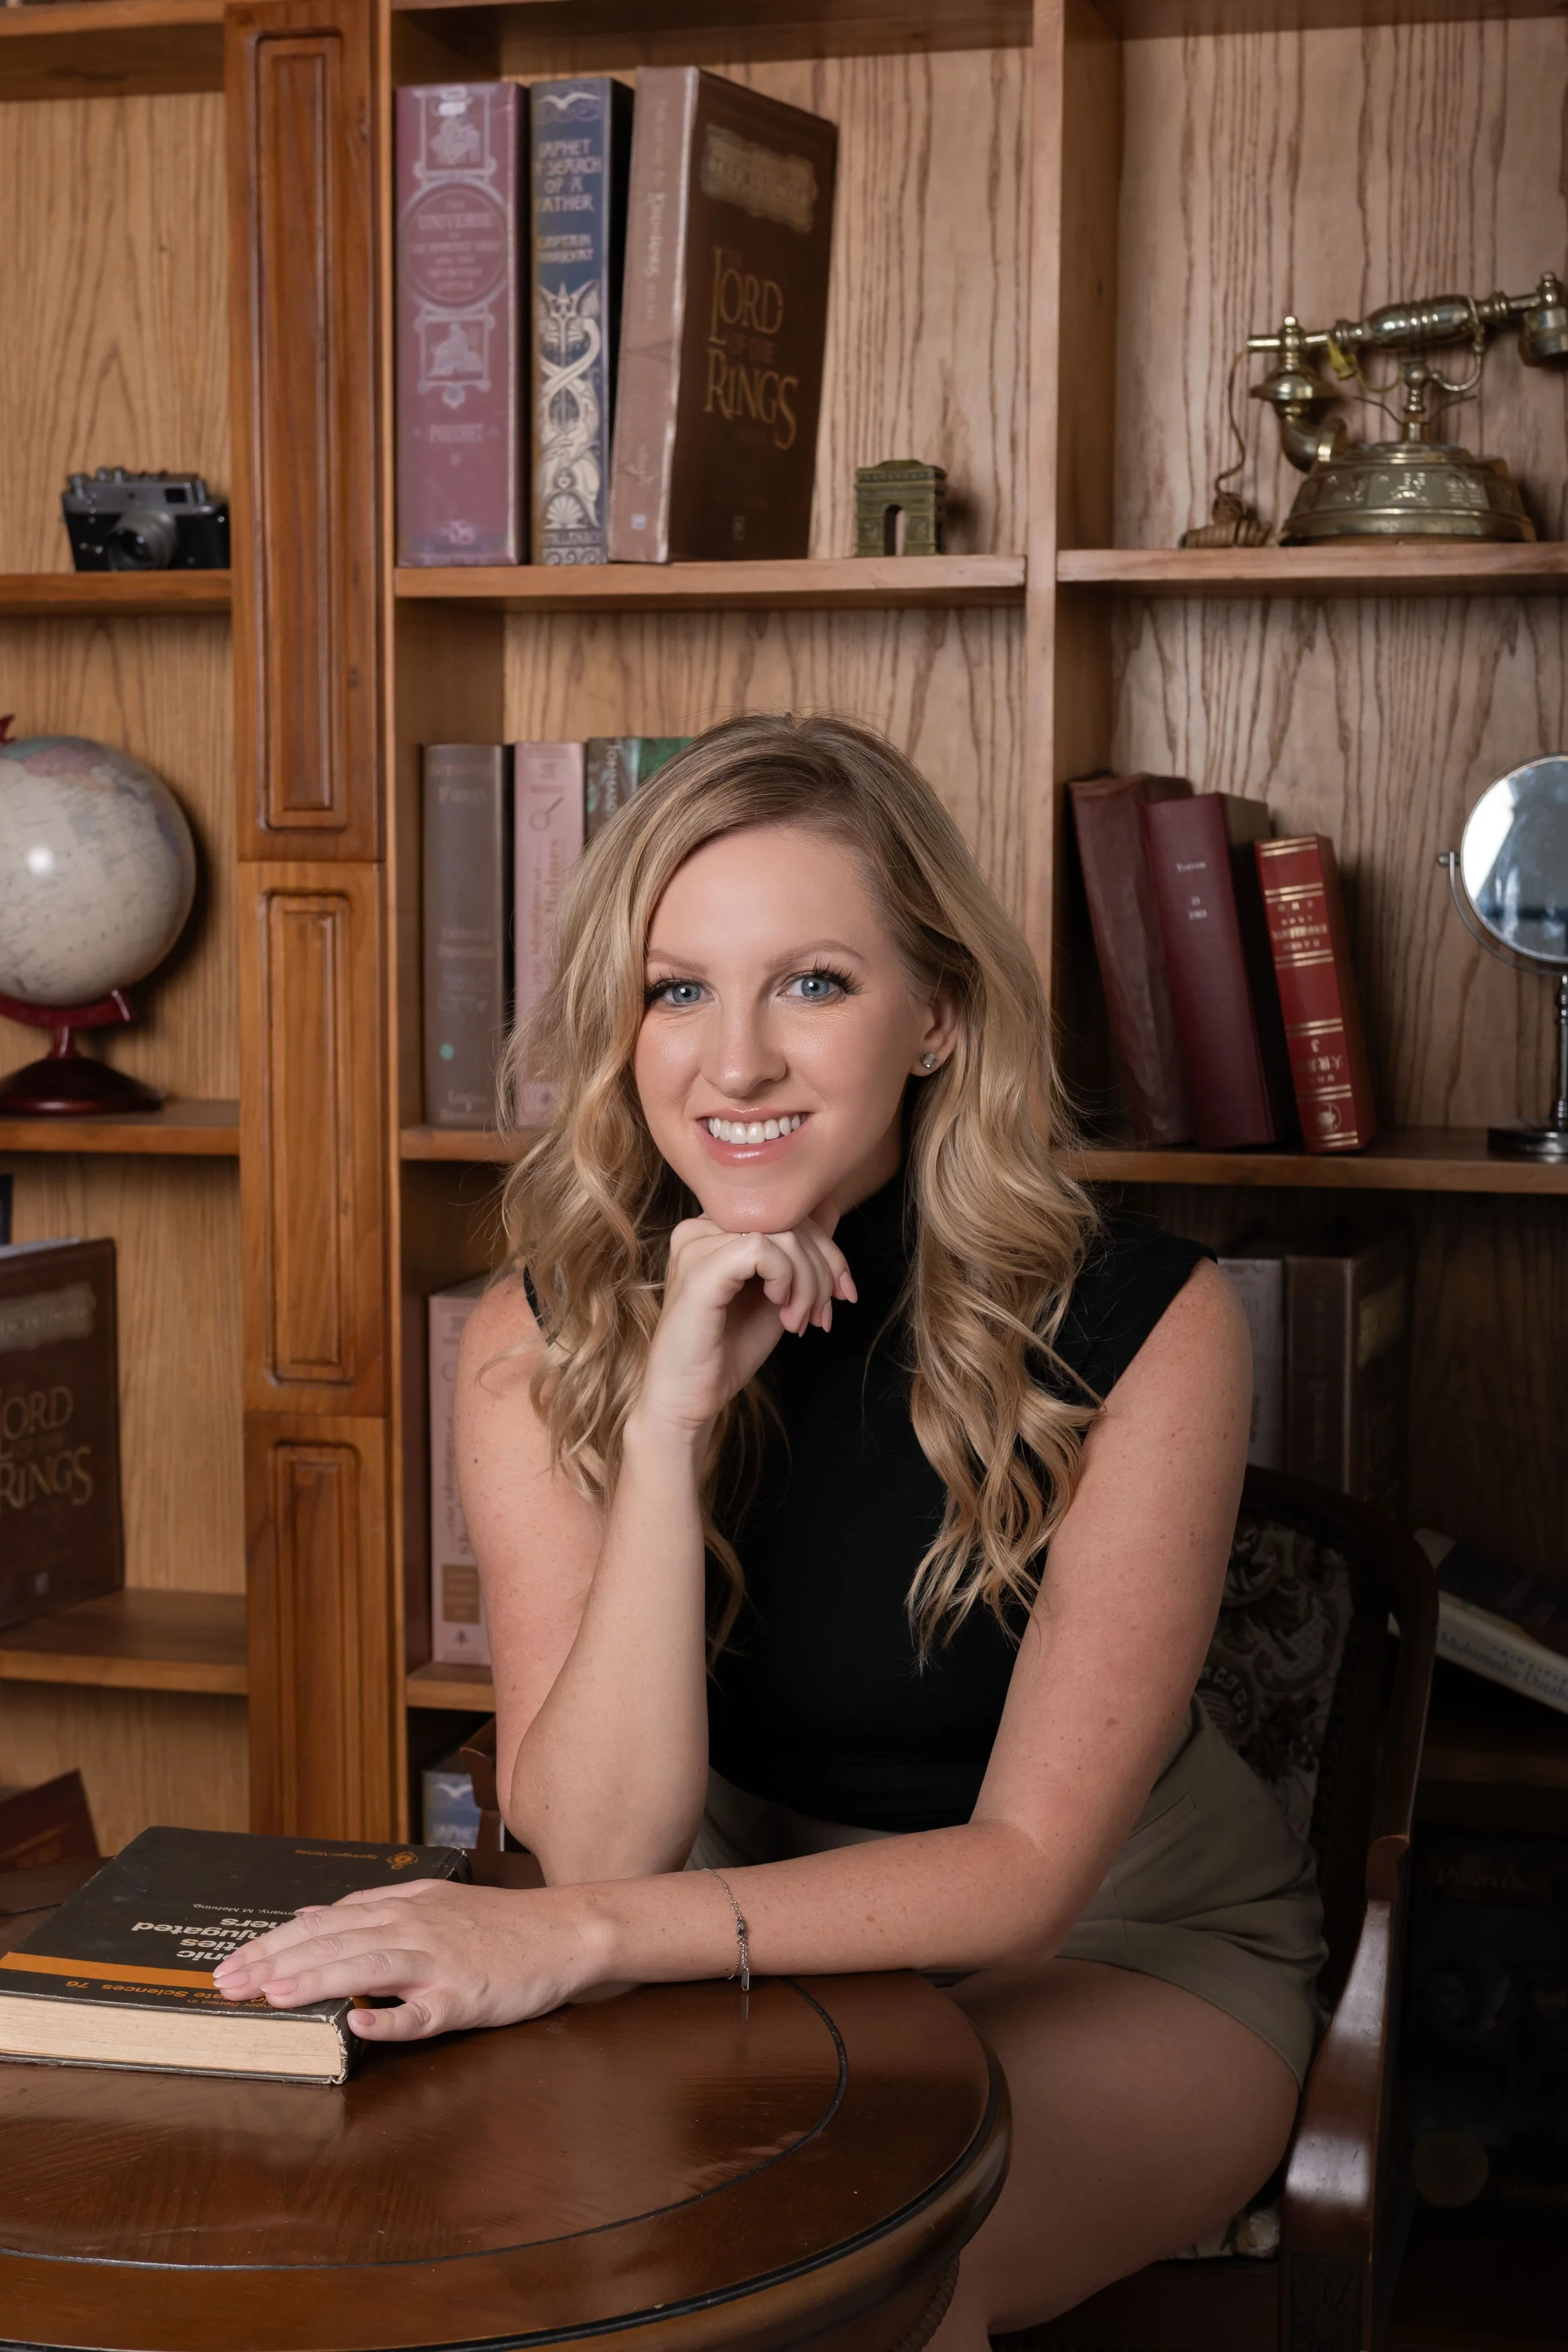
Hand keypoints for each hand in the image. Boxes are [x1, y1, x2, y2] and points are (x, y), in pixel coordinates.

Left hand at [210, 1880, 607, 2041]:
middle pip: (333, 1941)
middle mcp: (412, 1928)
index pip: (321, 1923)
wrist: (562, 1930)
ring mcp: (438, 1963)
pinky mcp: (464, 1997)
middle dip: (275, 1963)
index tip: (229, 1965)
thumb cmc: (494, 1924)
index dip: (272, 1944)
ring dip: (318, 1979)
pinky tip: (360, 2026)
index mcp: (399, 1907)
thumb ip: (367, 1907)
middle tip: (227, 1985)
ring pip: (368, 1966)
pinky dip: (392, 2019)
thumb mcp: (426, 1901)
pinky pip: (423, 2012)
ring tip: (273, 1995)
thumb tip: (307, 1916)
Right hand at [633, 1212, 855, 1440]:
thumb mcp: (778, 1295)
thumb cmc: (727, 1350)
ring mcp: (696, 1245)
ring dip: (807, 1281)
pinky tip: (779, 1308)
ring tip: (798, 1321)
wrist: (688, 1397)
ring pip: (781, 1234)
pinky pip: (762, 1249)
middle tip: (823, 1315)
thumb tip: (832, 1209)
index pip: (786, 1212)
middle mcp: (700, 1228)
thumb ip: (797, 1255)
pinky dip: (786, 1279)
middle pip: (788, 1218)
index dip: (826, 1250)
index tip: (842, 1294)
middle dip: (823, 1268)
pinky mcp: (699, 1269)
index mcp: (715, 1230)